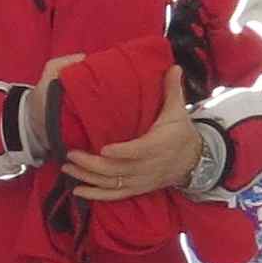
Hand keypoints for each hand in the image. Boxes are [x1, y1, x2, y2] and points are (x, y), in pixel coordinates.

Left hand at [61, 75, 204, 202]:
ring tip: (67, 167)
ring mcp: (141, 180)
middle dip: (92, 164)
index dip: (122, 152)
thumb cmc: (181, 133)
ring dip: (88, 178)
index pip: (139, 151)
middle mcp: (148, 166)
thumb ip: (172, 90)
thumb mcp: (178, 111)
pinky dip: (96, 195)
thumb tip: (174, 66)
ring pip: (112, 183)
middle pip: (118, 170)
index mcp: (158, 145)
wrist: (194, 161)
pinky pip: (115, 196)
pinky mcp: (136, 189)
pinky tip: (78, 191)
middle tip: (71, 154)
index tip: (104, 148)